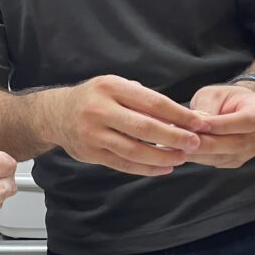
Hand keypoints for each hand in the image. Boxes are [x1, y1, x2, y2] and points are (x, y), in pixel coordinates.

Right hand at [50, 76, 210, 176]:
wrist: (55, 114)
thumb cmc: (93, 98)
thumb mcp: (114, 86)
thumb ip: (142, 98)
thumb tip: (180, 116)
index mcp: (111, 87)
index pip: (153, 102)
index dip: (179, 114)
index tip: (199, 123)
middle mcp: (100, 110)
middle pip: (145, 128)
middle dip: (175, 137)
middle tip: (195, 143)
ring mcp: (94, 134)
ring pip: (135, 150)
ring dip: (162, 156)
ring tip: (181, 158)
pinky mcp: (91, 153)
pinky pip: (124, 164)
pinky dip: (146, 168)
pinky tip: (163, 168)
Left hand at [186, 83, 254, 168]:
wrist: (234, 107)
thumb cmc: (224, 98)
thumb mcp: (214, 94)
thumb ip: (207, 108)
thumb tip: (195, 126)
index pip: (247, 121)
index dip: (222, 125)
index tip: (199, 125)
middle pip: (237, 143)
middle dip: (208, 143)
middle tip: (184, 140)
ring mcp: (252, 149)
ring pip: (227, 156)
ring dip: (202, 153)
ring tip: (180, 147)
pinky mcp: (238, 160)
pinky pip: (220, 162)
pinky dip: (201, 158)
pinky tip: (186, 152)